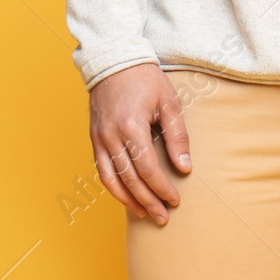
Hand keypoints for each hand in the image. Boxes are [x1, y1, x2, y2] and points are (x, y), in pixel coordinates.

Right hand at [88, 63, 189, 224]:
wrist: (114, 61)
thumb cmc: (145, 80)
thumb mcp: (169, 103)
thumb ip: (178, 137)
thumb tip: (185, 168)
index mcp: (131, 126)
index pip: (148, 169)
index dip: (162, 188)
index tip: (175, 200)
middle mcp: (111, 136)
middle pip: (130, 179)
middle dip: (148, 202)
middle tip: (163, 217)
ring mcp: (99, 138)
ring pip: (111, 180)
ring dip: (129, 201)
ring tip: (145, 214)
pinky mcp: (94, 138)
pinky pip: (102, 170)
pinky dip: (114, 188)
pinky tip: (128, 198)